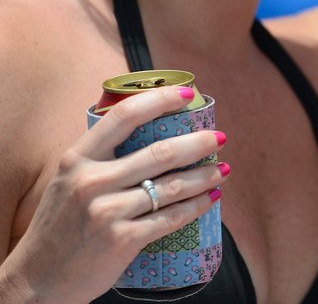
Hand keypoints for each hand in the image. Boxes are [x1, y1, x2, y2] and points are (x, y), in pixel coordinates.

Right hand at [1, 87, 226, 301]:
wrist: (36, 281)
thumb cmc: (58, 227)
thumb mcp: (67, 182)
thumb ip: (99, 159)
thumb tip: (150, 134)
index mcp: (77, 159)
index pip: (124, 117)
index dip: (161, 100)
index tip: (188, 95)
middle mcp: (92, 182)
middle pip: (161, 152)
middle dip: (199, 143)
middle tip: (219, 138)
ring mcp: (107, 212)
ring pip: (172, 186)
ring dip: (205, 176)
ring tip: (222, 169)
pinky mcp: (123, 239)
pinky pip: (171, 217)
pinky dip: (196, 206)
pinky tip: (210, 199)